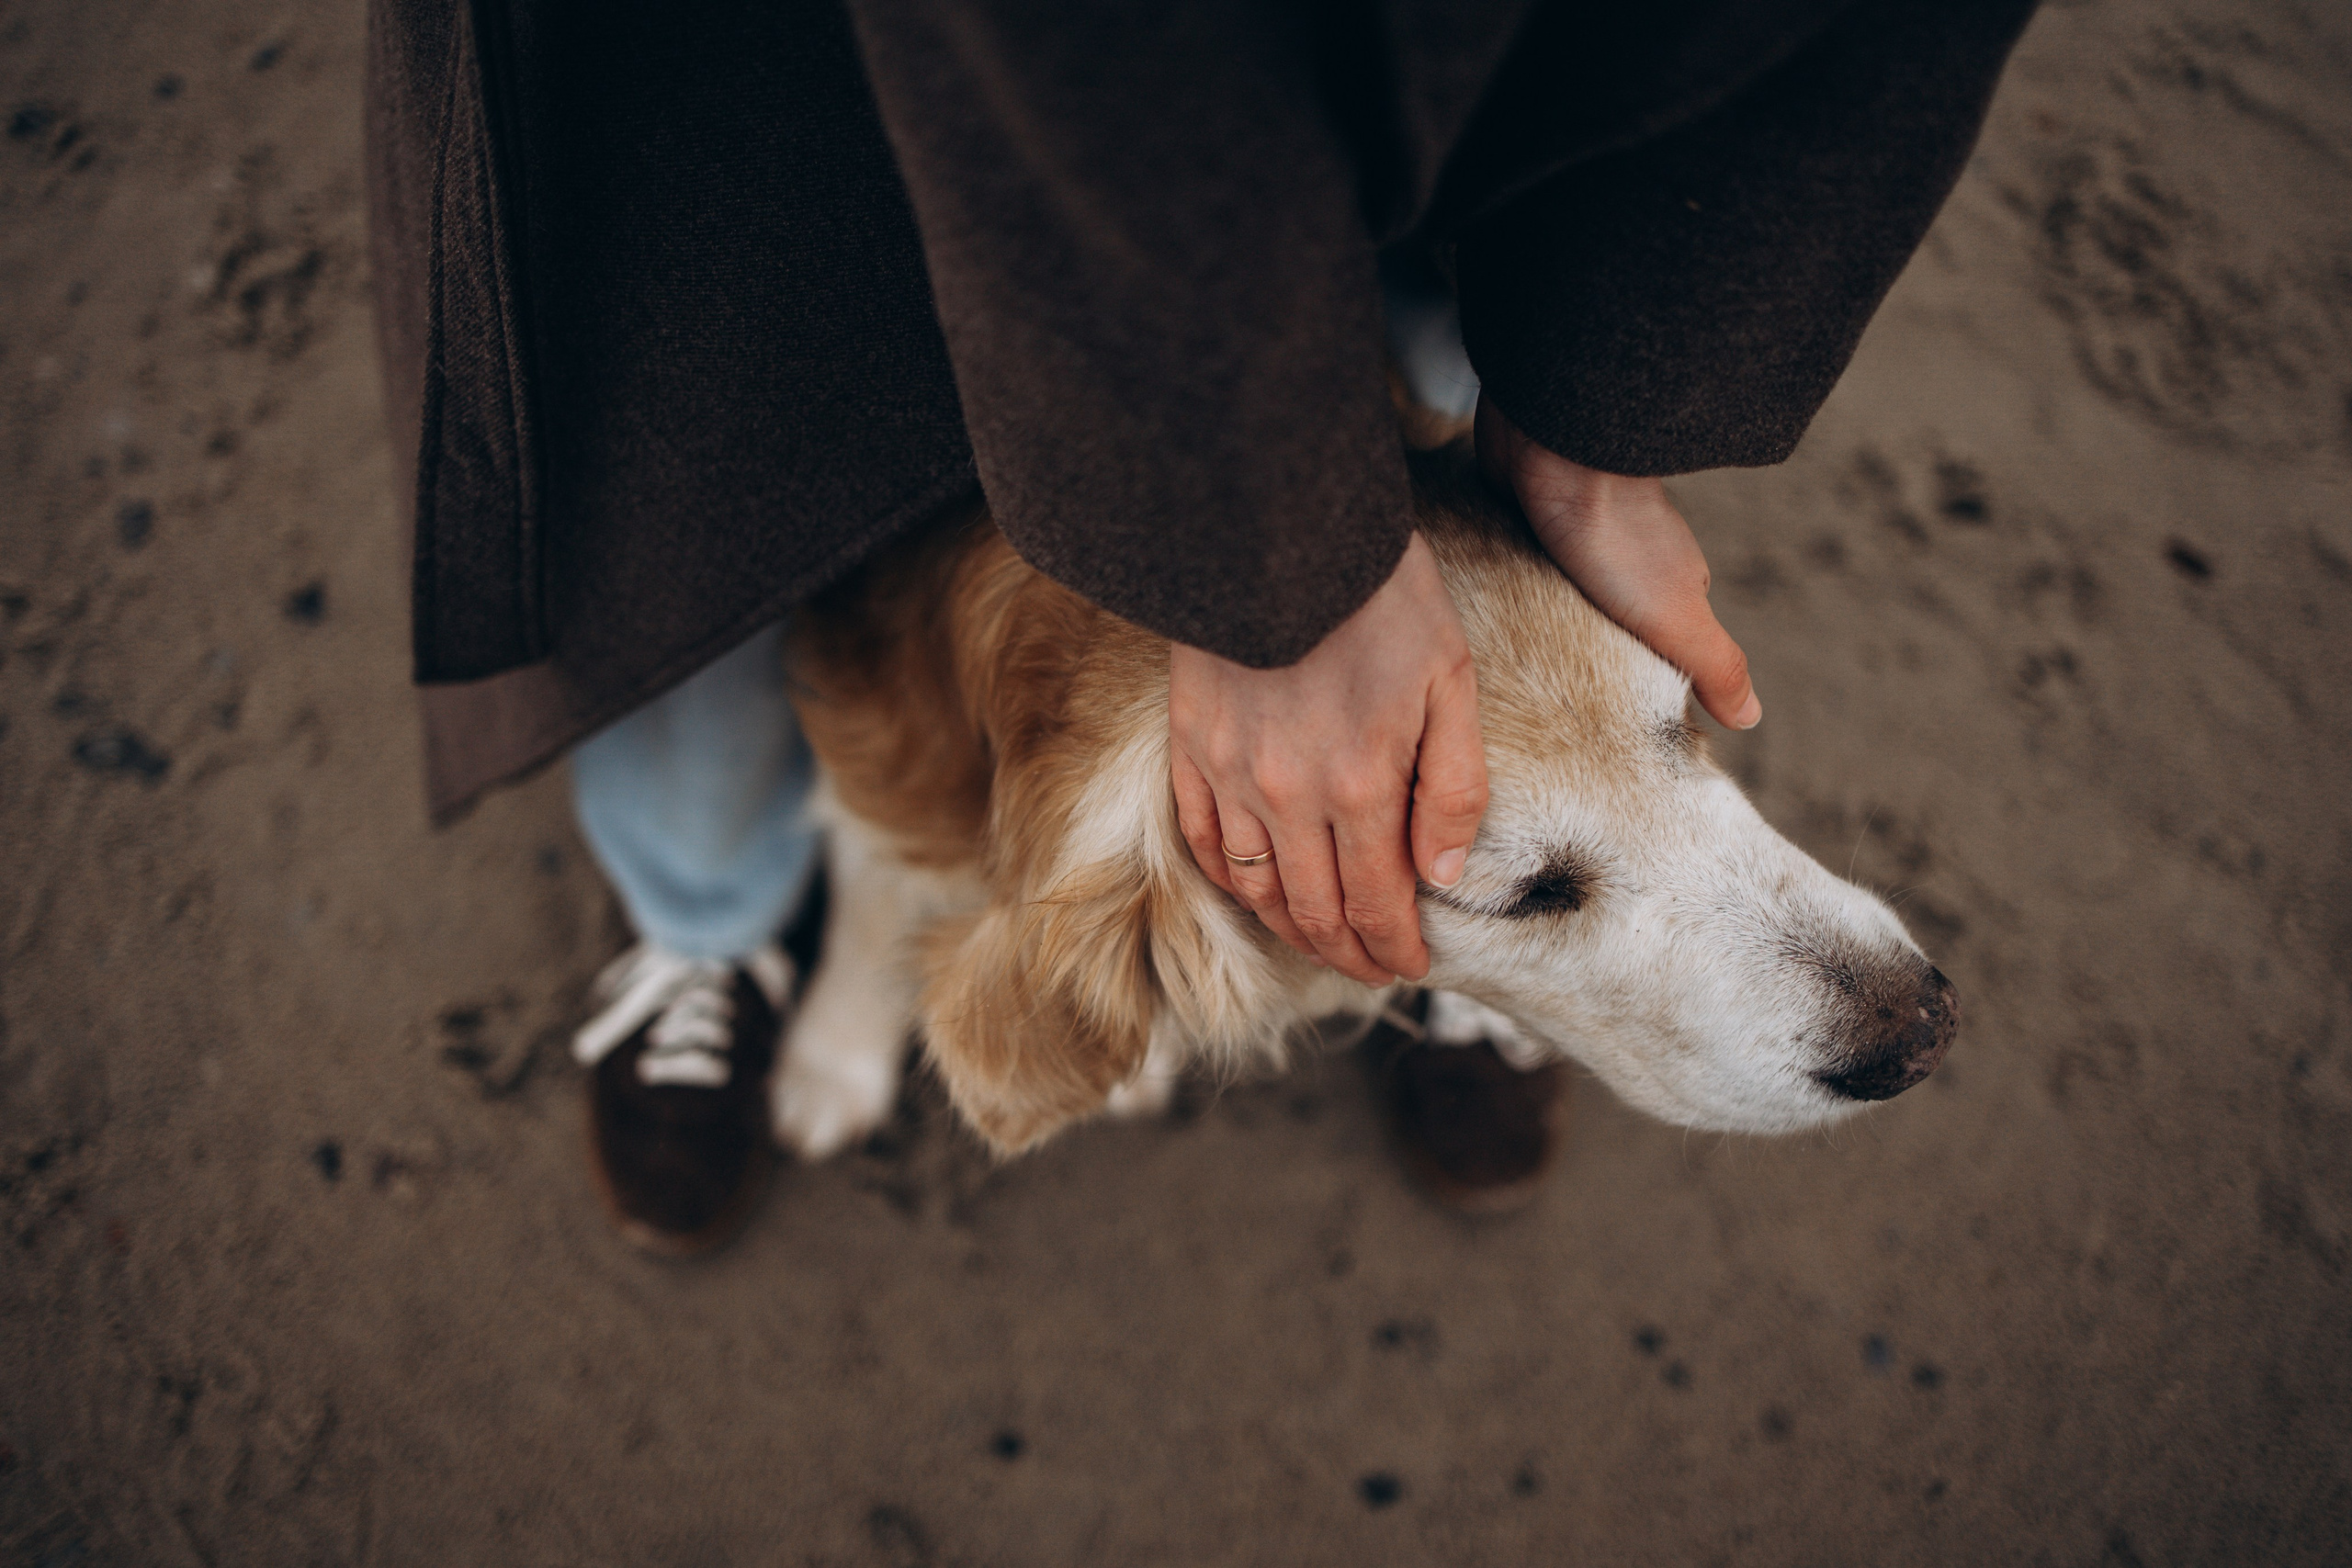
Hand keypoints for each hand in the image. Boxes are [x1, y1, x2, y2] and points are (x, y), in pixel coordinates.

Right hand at [1170, 532, 1487, 984]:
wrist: (1279, 527)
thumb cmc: (1381, 597)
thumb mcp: (1451, 684)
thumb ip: (1453, 788)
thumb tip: (1441, 876)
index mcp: (1360, 788)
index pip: (1377, 904)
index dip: (1395, 948)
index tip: (1410, 967)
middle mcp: (1286, 799)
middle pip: (1314, 911)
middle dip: (1349, 952)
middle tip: (1373, 969)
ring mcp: (1228, 776)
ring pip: (1256, 889)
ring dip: (1291, 930)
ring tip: (1322, 941)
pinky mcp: (1189, 747)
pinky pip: (1204, 841)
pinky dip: (1230, 881)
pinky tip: (1254, 892)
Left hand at [1476, 397, 1760, 729]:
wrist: (1555, 448)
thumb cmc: (1617, 534)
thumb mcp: (1677, 616)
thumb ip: (1715, 665)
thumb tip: (1751, 718)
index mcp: (1670, 586)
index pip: (1661, 656)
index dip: (1640, 694)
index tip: (1608, 732)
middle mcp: (1626, 563)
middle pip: (1608, 631)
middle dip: (1586, 667)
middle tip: (1552, 712)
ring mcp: (1575, 542)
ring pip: (1561, 604)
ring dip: (1544, 634)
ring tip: (1519, 678)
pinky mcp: (1525, 523)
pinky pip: (1518, 573)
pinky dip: (1511, 597)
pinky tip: (1492, 623)